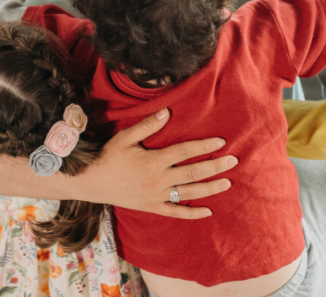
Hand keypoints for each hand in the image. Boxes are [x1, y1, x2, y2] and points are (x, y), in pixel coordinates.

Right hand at [74, 109, 236, 218]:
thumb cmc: (108, 157)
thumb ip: (147, 126)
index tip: (221, 143)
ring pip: (189, 192)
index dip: (204, 146)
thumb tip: (167, 112)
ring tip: (228, 182)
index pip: (185, 151)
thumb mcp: (124, 138)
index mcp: (153, 160)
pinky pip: (176, 212)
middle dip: (215, 167)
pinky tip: (208, 211)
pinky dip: (192, 213)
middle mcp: (158, 179)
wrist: (91, 182)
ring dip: (210, 188)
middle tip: (233, 161)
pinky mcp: (152, 206)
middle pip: (193, 172)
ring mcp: (156, 195)